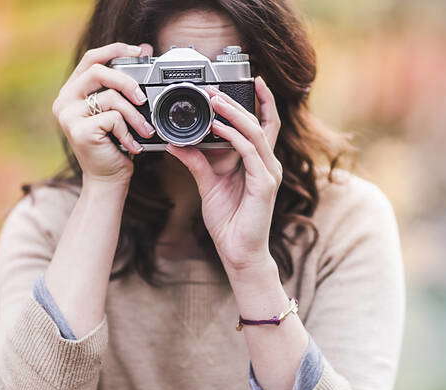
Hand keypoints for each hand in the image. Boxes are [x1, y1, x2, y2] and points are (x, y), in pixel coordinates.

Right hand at [51, 42, 156, 185]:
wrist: (107, 180)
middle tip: (143, 99)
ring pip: (111, 98)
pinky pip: (113, 119)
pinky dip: (128, 133)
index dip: (116, 49)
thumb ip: (123, 86)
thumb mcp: (118, 111)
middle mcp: (64, 101)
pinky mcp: (80, 131)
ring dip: (135, 116)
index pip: (92, 59)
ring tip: (145, 130)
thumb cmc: (114, 145)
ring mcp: (69, 116)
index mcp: (72, 92)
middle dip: (128, 82)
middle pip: (99, 71)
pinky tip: (131, 146)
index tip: (140, 52)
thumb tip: (146, 51)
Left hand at [165, 76, 281, 271]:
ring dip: (234, 113)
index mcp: (258, 162)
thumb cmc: (229, 221)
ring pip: (256, 133)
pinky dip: (234, 137)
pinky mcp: (265, 185)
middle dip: (240, 101)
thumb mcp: (208, 185)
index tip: (251, 80)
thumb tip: (176, 143)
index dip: (261, 101)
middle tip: (216, 88)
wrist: (238, 252)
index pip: (264, 125)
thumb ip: (196, 162)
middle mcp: (267, 164)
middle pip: (263, 122)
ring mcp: (269, 174)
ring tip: (214, 100)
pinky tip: (217, 126)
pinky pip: (250, 152)